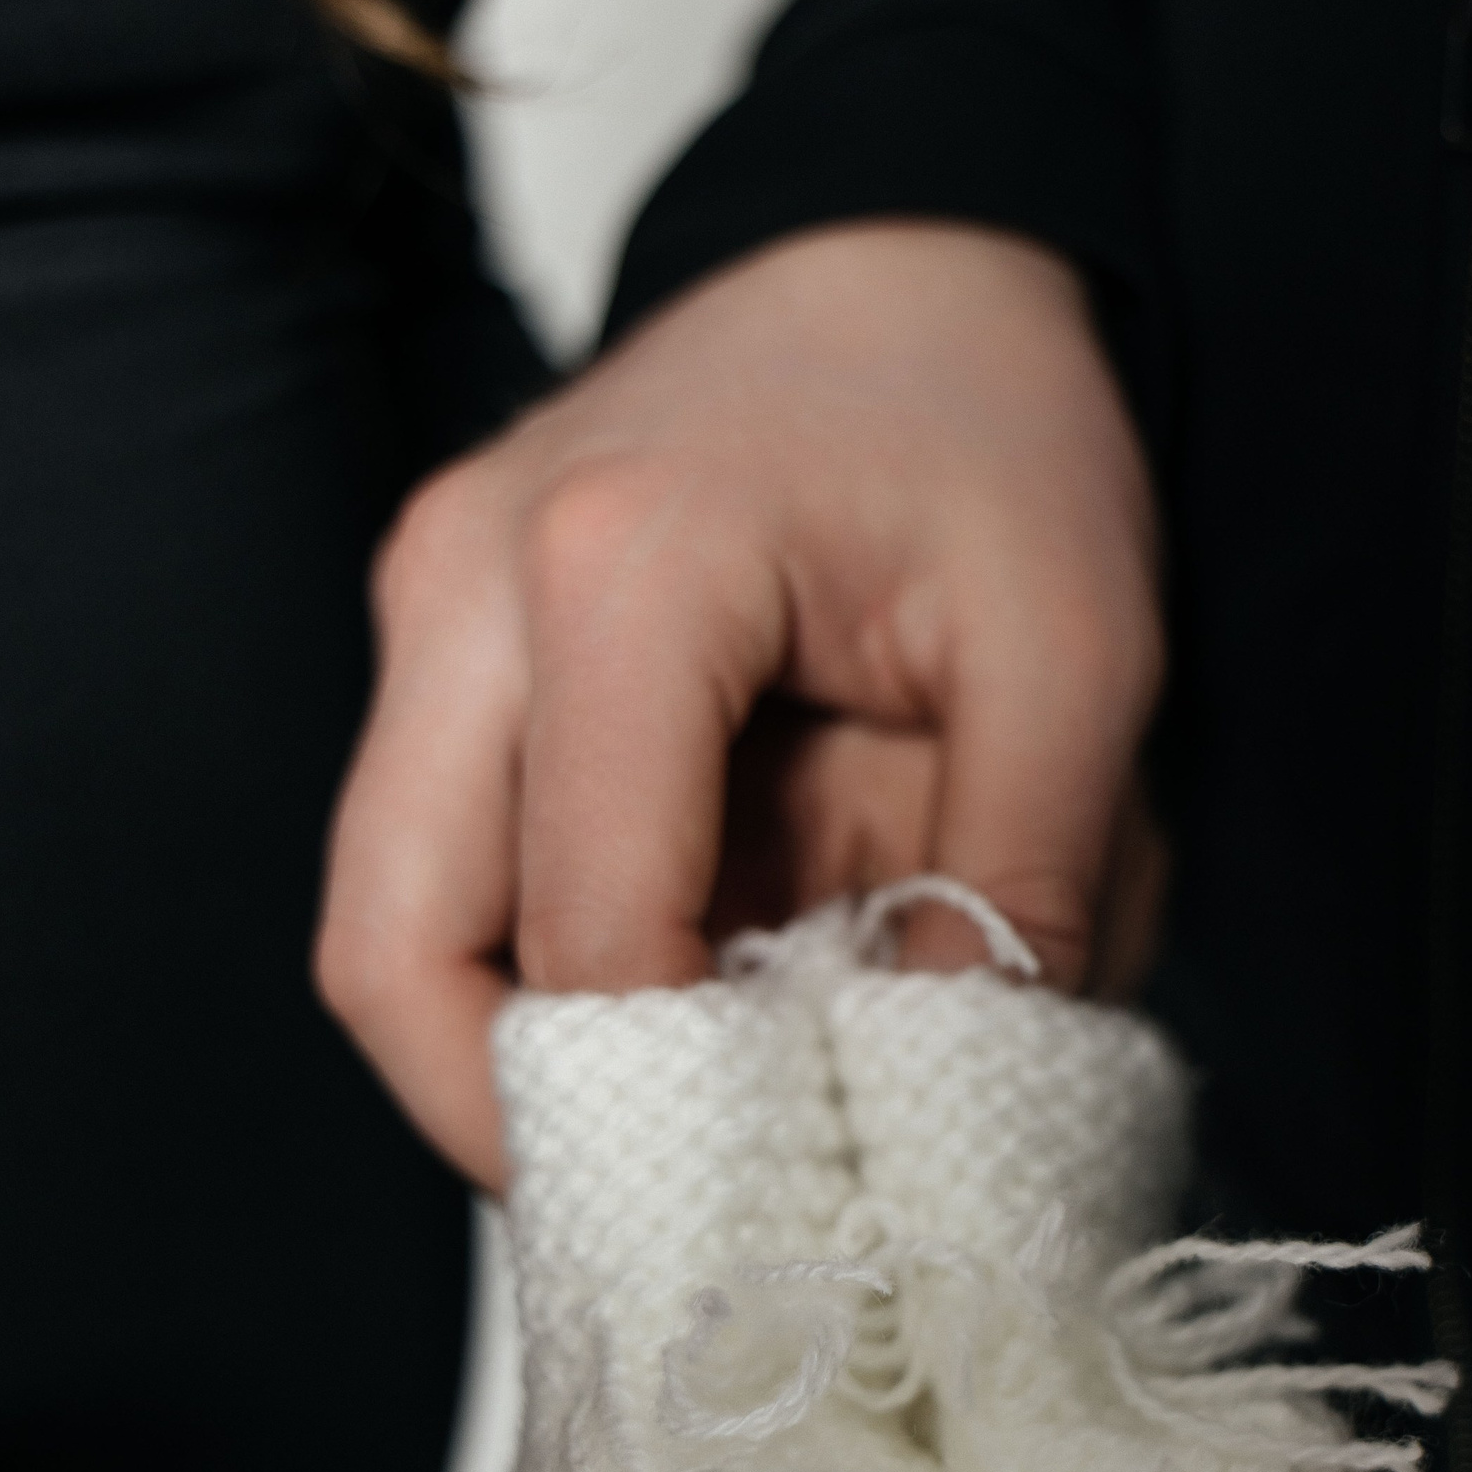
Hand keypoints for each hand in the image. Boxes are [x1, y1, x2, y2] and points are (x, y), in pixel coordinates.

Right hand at [316, 221, 1162, 1185]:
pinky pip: (442, 868)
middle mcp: (466, 589)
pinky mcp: (445, 651)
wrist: (902, 258)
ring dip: (518, 1052)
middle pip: (389, 954)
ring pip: (390, 926)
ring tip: (691, 1113)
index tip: (796, 1198)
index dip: (680, 1106)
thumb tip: (934, 1103)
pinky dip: (540, 970)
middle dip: (513, 1122)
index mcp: (619, 568)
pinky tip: (679, 998)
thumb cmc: (988, 424)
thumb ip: (1023, 886)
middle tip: (670, 1213)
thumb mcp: (1082, 650)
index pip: (585, 935)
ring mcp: (428, 615)